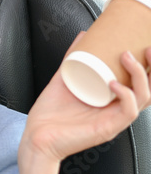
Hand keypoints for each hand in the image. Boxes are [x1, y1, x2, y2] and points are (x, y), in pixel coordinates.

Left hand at [22, 32, 150, 164]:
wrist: (35, 137)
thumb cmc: (50, 113)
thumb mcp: (64, 79)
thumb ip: (73, 58)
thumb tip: (83, 36)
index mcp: (113, 100)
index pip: (142, 83)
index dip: (150, 66)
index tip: (145, 45)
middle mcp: (117, 110)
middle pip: (150, 89)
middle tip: (147, 49)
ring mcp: (114, 120)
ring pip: (143, 98)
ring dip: (139, 76)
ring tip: (126, 57)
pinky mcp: (107, 129)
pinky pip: (127, 112)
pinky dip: (125, 95)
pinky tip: (114, 83)